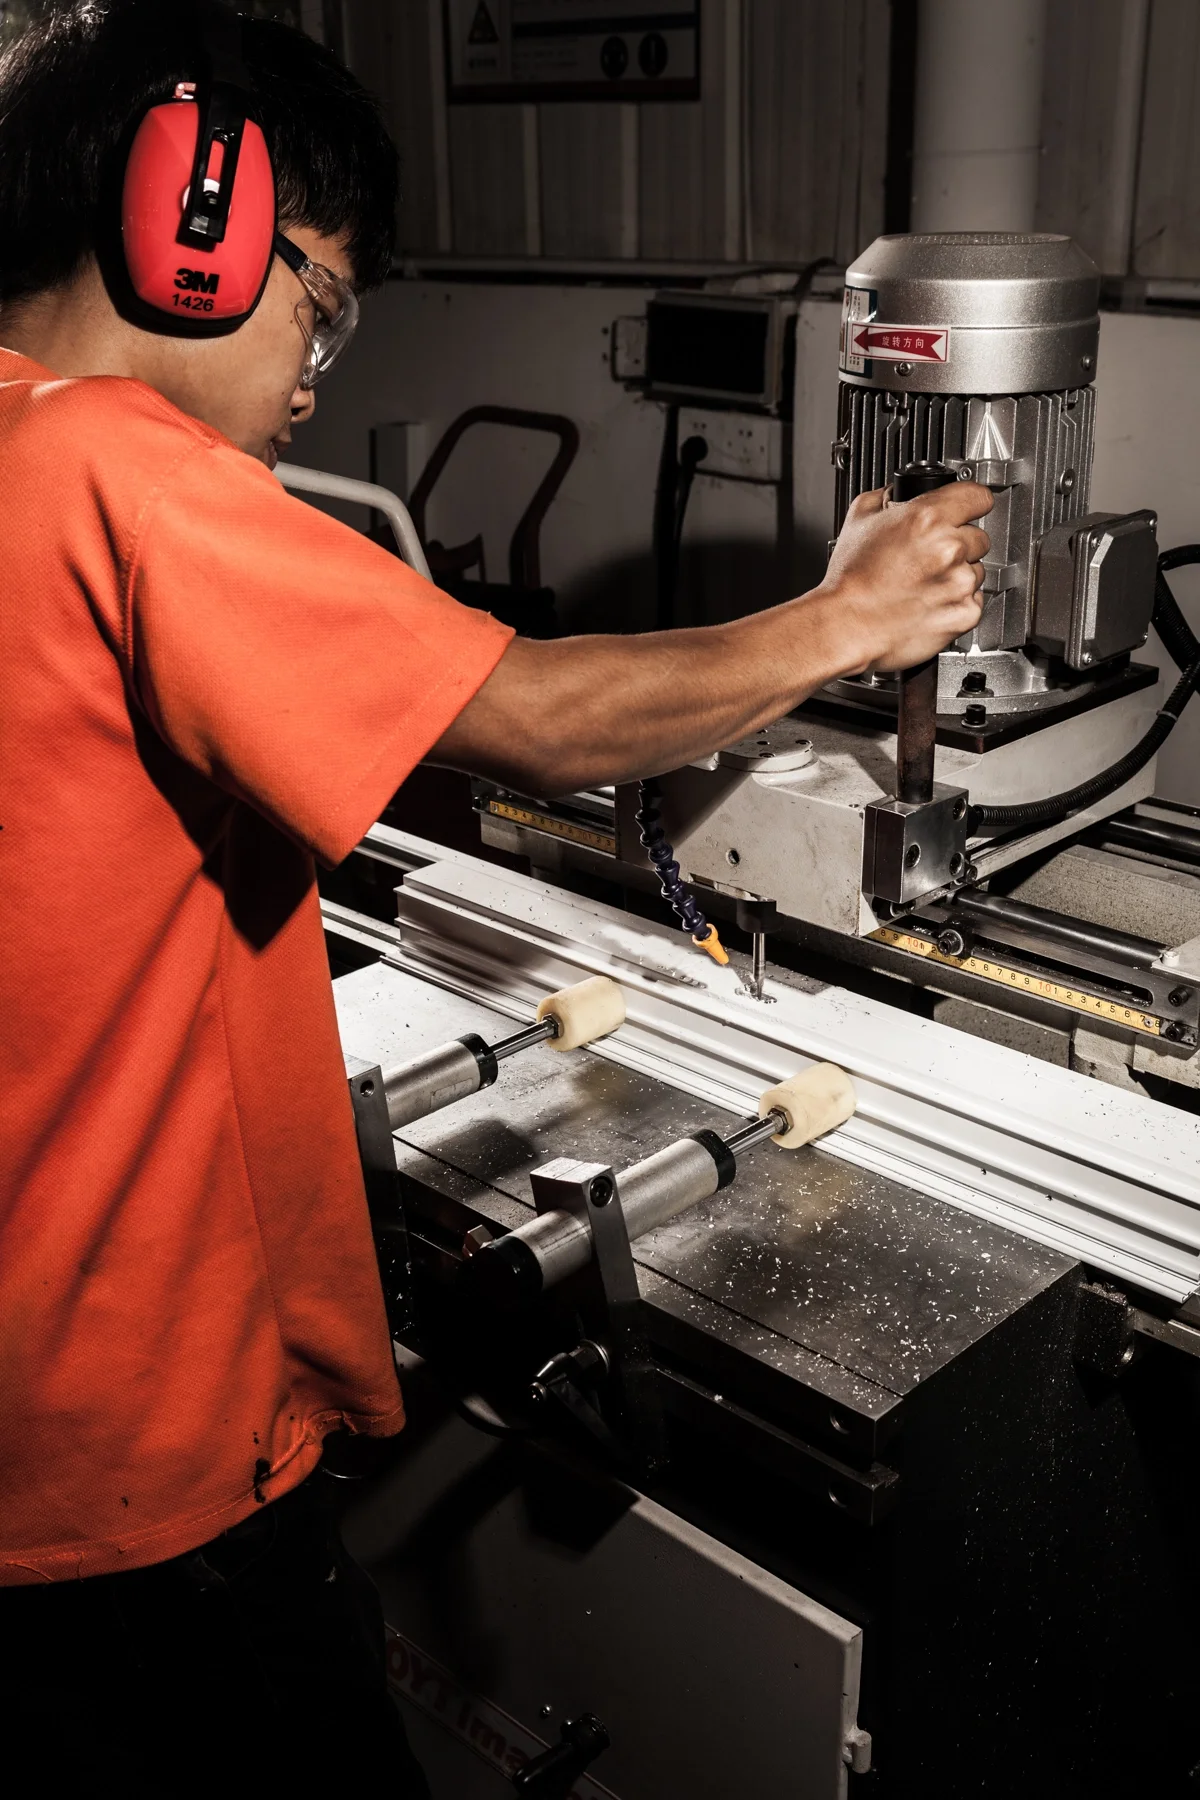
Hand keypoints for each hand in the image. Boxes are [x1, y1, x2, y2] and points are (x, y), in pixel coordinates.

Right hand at [819, 480, 992, 672]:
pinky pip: (973, 600)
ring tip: (925, 582)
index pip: (978, 496)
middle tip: (930, 556)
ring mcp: (960, 583)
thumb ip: (886, 496)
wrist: (847, 624)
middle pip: (979, 536)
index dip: (971, 503)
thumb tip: (897, 492)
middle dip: (959, 543)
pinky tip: (930, 601)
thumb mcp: (859, 519)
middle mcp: (950, 548)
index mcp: (928, 518)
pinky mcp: (964, 613)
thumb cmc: (850, 580)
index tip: (968, 509)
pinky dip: (957, 602)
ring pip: (977, 570)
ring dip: (958, 574)